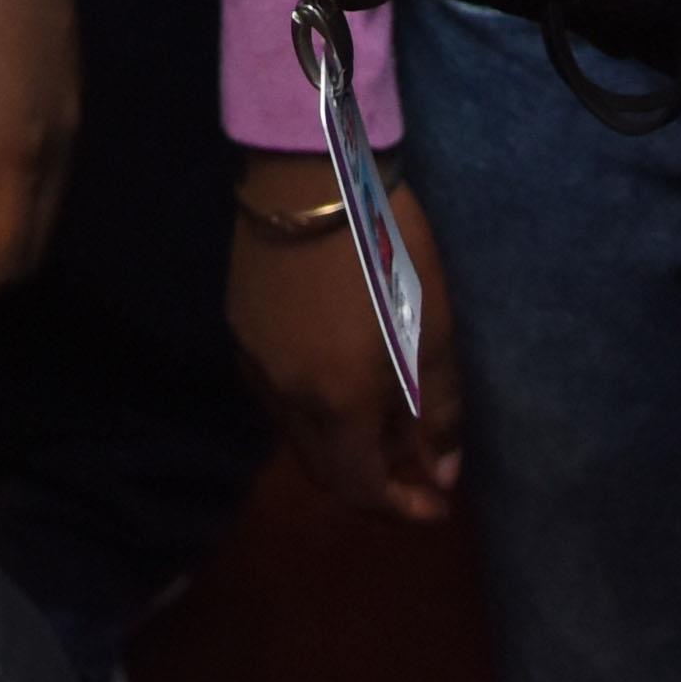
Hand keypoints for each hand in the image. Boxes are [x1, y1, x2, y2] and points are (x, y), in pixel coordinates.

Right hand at [229, 148, 454, 517]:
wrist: (312, 174)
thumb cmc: (388, 249)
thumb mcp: (432, 331)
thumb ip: (438, 411)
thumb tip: (441, 473)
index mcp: (337, 405)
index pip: (362, 489)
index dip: (401, 508)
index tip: (436, 502)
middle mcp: (286, 398)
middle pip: (323, 471)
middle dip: (371, 483)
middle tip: (413, 468)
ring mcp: (255, 364)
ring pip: (295, 434)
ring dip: (339, 445)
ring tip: (381, 419)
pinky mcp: (239, 330)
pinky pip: (275, 394)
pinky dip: (311, 407)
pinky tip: (337, 377)